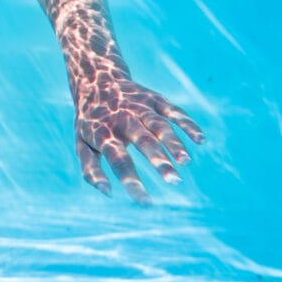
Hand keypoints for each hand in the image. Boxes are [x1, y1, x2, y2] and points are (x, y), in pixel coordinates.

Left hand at [68, 53, 203, 199]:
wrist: (96, 77)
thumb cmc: (91, 120)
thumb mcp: (81, 143)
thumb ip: (90, 169)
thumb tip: (107, 193)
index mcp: (104, 132)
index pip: (119, 160)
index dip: (132, 181)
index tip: (147, 203)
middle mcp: (123, 118)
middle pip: (143, 140)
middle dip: (159, 160)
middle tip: (174, 180)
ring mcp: (140, 106)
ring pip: (160, 125)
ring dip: (174, 143)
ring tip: (186, 162)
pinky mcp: (154, 98)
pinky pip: (173, 110)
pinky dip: (187, 123)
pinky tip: (200, 140)